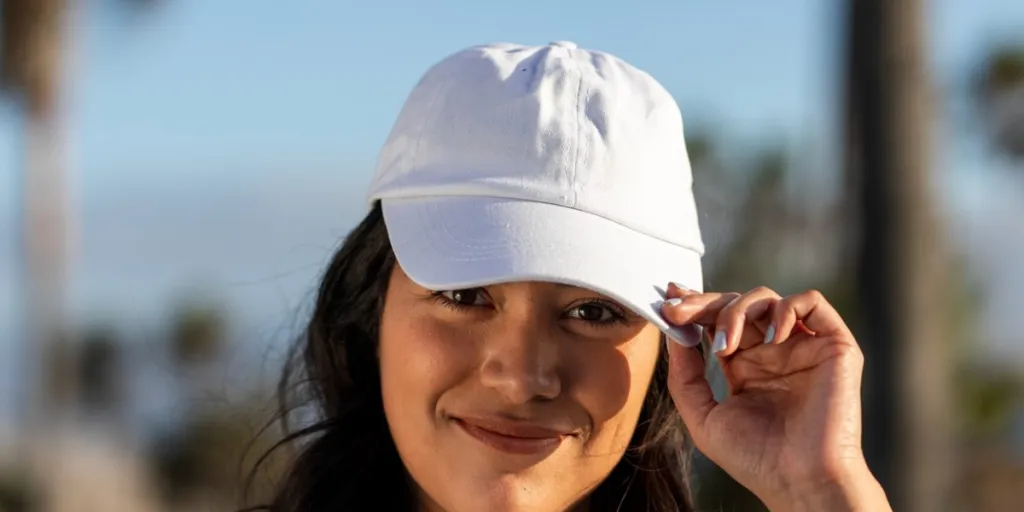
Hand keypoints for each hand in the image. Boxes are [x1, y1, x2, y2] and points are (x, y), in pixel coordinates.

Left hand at [660, 284, 890, 510]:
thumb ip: (685, 376)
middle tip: (679, 310)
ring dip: (739, 310)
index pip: (717, 322)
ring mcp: (802, 347)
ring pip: (768, 298)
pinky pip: (813, 302)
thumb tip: (674, 333)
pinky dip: (787, 308)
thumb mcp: (703, 417)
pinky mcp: (833, 346)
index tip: (667, 304)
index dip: (693, 307)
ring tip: (727, 343)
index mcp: (745, 367)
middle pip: (737, 304)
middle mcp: (773, 352)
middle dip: (704, 303)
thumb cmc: (755, 459)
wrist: (800, 481)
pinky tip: (771, 337)